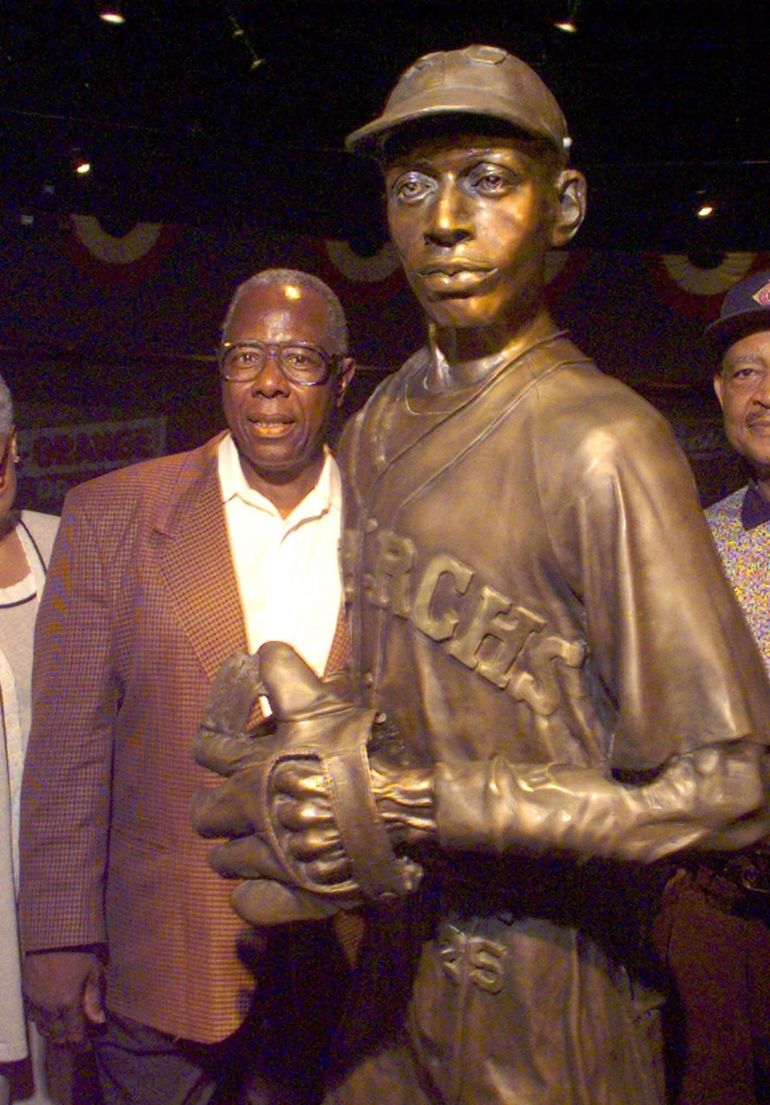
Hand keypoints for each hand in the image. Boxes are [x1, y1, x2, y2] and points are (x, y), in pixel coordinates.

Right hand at [23, 949, 104, 1049]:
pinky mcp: (26, 997)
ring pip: (44, 1030)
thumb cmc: (77, 952)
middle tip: (78, 1036)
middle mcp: (49, 1009)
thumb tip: (99, 1022)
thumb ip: (95, 999)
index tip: (88, 1047)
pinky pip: (34, 1018)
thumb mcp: (93, 972)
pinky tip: (52, 1014)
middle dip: (68, 1042)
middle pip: (57, 1038)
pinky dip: (43, 1022)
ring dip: (55, 1033)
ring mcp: (35, 1004)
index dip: (82, 1046)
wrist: (50, 936)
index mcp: (68, 1004)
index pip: (74, 1036)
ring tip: (66, 1027)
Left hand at [192, 641, 423, 925]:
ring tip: (257, 842)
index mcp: (253, 767)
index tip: (224, 750)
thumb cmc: (359, 752)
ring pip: (223, 861)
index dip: (210, 746)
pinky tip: (265, 882)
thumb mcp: (320, 704)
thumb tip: (261, 648)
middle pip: (204, 815)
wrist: (399, 807)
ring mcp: (270, 857)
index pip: (205, 751)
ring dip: (234, 851)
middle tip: (236, 805)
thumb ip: (284, 675)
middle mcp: (251, 813)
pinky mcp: (292, 893)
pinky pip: (248, 902)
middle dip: (215, 809)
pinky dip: (252, 894)